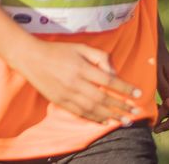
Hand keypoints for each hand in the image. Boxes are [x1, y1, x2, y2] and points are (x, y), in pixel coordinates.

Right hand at [12, 38, 140, 124]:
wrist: (30, 58)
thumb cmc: (58, 50)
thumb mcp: (80, 46)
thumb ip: (99, 56)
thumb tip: (113, 73)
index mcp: (81, 68)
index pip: (108, 81)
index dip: (125, 89)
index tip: (137, 93)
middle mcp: (75, 83)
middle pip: (103, 99)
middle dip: (121, 107)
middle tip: (134, 112)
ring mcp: (67, 94)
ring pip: (93, 109)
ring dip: (110, 116)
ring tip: (124, 120)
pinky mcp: (60, 101)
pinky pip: (80, 113)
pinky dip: (94, 119)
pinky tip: (105, 121)